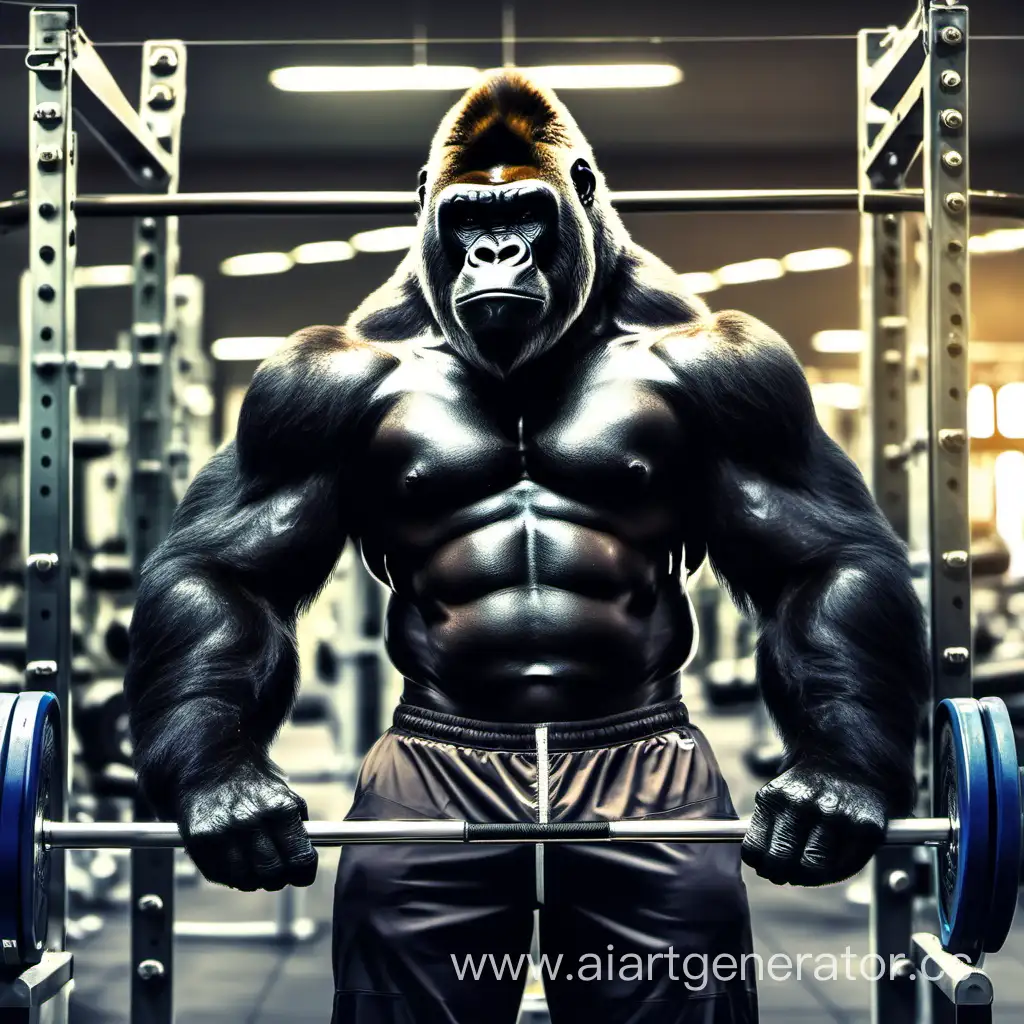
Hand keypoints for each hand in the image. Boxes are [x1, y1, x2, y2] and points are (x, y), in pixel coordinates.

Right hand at [177, 762, 316, 890]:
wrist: (213, 765)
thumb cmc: (254, 784)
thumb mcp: (285, 796)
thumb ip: (298, 828)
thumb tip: (306, 863)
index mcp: (279, 809)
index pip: (300, 859)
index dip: (304, 873)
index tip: (302, 875)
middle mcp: (250, 821)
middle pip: (272, 874)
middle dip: (278, 879)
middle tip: (277, 873)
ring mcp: (222, 832)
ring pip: (245, 880)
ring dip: (253, 880)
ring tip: (254, 866)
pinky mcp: (199, 841)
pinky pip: (219, 875)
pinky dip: (230, 876)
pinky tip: (234, 861)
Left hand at [741, 761, 887, 885]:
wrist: (849, 764)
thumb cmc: (808, 791)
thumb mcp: (778, 796)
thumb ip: (766, 827)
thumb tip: (759, 865)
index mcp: (775, 798)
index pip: (756, 849)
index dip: (760, 866)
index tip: (764, 868)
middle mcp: (804, 805)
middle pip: (783, 862)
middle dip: (780, 875)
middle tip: (785, 875)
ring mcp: (836, 816)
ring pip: (814, 868)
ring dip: (807, 878)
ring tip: (807, 871)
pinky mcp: (866, 828)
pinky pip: (846, 867)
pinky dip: (836, 873)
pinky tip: (831, 864)